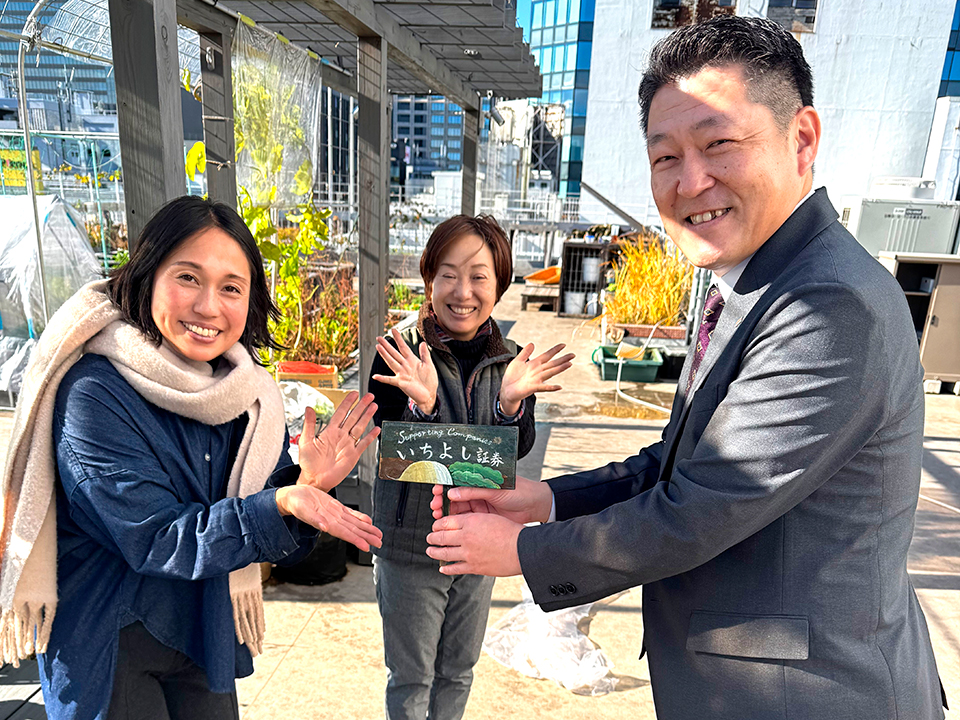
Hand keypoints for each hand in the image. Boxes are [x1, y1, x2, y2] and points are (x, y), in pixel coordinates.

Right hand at [276, 484, 382, 551]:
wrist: (293, 496)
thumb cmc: (295, 503)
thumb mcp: (303, 510)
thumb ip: (314, 519)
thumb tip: (324, 527)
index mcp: (326, 523)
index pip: (344, 533)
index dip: (356, 540)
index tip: (366, 546)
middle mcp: (333, 521)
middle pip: (353, 530)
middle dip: (366, 537)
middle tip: (379, 543)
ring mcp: (335, 514)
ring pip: (354, 523)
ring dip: (366, 529)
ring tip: (378, 535)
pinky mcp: (336, 507)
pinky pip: (350, 514)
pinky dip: (360, 518)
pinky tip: (368, 521)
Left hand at [298, 392, 379, 491]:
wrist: (315, 480)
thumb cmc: (308, 463)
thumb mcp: (306, 441)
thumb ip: (309, 424)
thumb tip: (309, 408)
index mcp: (329, 431)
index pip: (341, 413)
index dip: (348, 403)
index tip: (354, 394)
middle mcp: (340, 436)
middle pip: (353, 417)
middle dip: (362, 406)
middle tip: (369, 396)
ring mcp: (348, 445)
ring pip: (360, 427)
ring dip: (367, 417)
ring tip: (374, 406)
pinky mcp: (353, 455)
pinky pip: (363, 444)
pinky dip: (370, 437)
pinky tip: (376, 429)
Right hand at [372, 328, 438, 413]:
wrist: (429, 394)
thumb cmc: (429, 380)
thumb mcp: (429, 365)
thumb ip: (425, 354)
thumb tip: (422, 342)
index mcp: (412, 360)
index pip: (403, 347)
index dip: (398, 338)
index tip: (393, 330)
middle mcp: (405, 365)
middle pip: (394, 353)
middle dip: (387, 345)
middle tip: (379, 337)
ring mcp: (402, 374)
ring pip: (391, 362)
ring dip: (384, 355)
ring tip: (378, 347)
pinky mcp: (401, 383)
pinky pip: (390, 380)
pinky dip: (382, 378)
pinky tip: (375, 376)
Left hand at [426, 513, 522, 575]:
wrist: (522, 549)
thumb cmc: (511, 531)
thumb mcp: (490, 517)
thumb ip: (474, 519)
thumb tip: (463, 523)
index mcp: (470, 521)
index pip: (446, 522)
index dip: (438, 524)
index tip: (436, 525)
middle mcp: (466, 537)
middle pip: (441, 537)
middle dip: (432, 537)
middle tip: (429, 537)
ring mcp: (468, 554)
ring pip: (444, 553)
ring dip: (434, 552)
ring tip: (430, 551)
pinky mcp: (473, 567)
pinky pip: (455, 568)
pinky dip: (447, 568)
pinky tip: (442, 568)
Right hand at [430, 476, 552, 523]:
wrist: (536, 505)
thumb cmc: (520, 490)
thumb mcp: (495, 489)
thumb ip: (474, 491)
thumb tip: (452, 493)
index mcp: (480, 480)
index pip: (458, 481)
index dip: (445, 485)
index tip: (436, 490)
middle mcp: (478, 491)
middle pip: (454, 496)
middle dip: (442, 501)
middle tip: (435, 506)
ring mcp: (480, 505)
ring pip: (458, 509)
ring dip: (447, 512)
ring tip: (438, 516)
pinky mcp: (483, 518)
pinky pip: (467, 520)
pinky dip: (457, 523)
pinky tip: (449, 525)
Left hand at [498, 343, 574, 414]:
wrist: (506, 390)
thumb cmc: (512, 377)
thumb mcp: (517, 361)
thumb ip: (525, 353)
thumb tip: (532, 343)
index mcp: (534, 364)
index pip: (547, 355)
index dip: (555, 350)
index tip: (563, 345)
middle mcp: (537, 371)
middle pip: (552, 364)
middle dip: (562, 359)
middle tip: (573, 355)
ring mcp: (536, 379)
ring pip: (550, 373)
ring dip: (560, 369)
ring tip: (569, 364)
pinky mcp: (533, 387)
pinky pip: (543, 387)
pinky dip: (551, 387)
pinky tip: (559, 387)